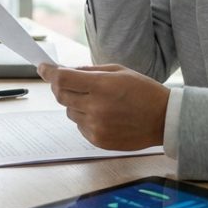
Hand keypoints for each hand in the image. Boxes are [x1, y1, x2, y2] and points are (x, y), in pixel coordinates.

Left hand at [37, 63, 168, 150]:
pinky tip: (103, 115)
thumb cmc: (144, 92)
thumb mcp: (119, 71)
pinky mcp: (98, 140)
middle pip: (61, 96)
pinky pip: (80, 126)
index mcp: (102, 87)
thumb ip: (90, 71)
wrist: (164, 120)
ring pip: (69, 112)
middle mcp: (96, 108)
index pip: (63, 79)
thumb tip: (67, 71)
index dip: (49, 72)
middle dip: (61, 87)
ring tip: (98, 101)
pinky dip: (85, 118)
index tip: (43, 67)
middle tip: (69, 82)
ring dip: (76, 104)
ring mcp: (96, 126)